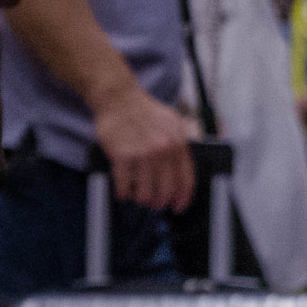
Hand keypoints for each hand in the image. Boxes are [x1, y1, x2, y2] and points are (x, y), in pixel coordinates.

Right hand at [92, 82, 195, 210]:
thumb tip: (184, 170)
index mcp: (179, 145)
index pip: (186, 181)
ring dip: (141, 200)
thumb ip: (181, 146)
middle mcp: (163, 152)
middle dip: (159, 202)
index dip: (183, 199)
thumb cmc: (145, 112)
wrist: (120, 99)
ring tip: (137, 197)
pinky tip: (123, 192)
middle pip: (166, 191)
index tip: (178, 207)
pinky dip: (123, 194)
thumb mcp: (174, 125)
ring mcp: (143, 155)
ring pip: (145, 194)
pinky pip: (124, 187)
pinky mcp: (122, 157)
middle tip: (154, 203)